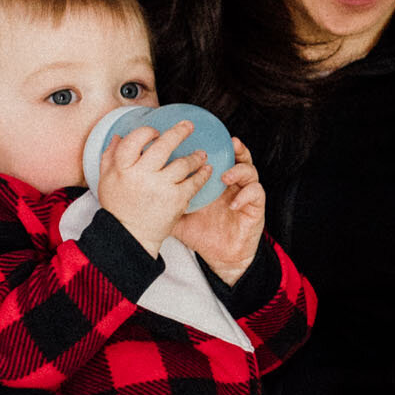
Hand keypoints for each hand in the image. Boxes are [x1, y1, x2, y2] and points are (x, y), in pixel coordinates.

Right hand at [98, 121, 209, 255]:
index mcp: (123, 168)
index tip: (156, 132)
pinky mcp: (176, 200)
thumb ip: (110, 156)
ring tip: (201, 154)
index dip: (147, 131)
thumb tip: (119, 136)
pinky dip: (202, 174)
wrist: (130, 236)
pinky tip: (206, 169)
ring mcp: (161, 187)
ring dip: (195, 156)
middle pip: (163, 145)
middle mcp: (142, 175)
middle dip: (179, 131)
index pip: (135, 139)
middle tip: (189, 126)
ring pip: (183, 163)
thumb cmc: (118, 208)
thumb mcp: (106, 180)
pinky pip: (194, 182)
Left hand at [171, 138, 265, 282]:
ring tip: (225, 177)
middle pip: (239, 157)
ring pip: (250, 171)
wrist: (219, 257)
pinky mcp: (255, 209)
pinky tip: (233, 203)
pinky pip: (255, 195)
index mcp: (215, 181)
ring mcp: (245, 194)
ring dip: (239, 171)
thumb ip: (164, 197)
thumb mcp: (178, 213)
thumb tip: (139, 185)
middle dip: (235, 148)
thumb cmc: (201, 233)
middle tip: (229, 143)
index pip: (218, 156)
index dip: (215, 144)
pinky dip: (246, 195)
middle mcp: (232, 184)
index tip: (205, 136)